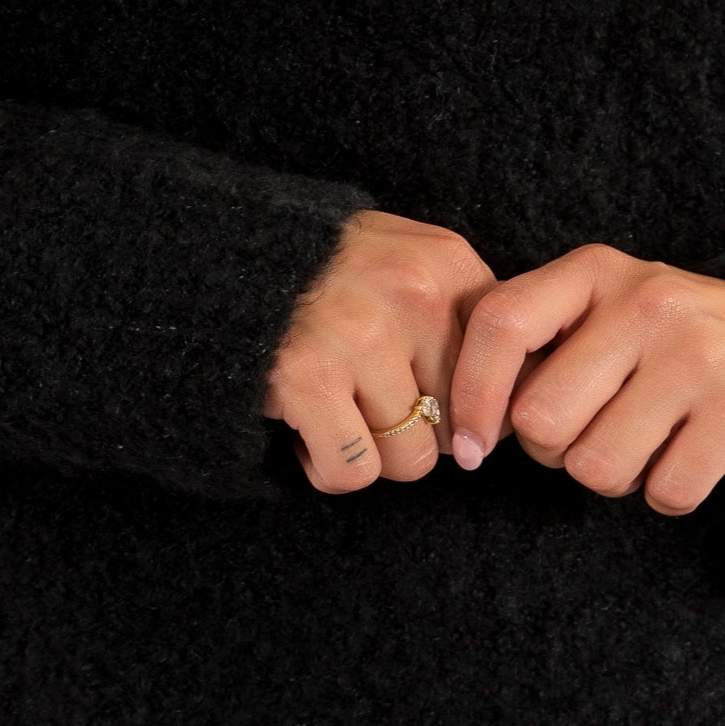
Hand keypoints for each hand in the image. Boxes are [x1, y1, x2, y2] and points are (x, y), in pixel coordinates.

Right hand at [266, 209, 495, 493]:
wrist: (214, 253)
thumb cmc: (320, 275)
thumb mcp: (404, 261)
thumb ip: (459, 315)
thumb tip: (510, 412)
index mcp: (446, 262)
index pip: (506, 373)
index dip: (472, 406)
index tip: (438, 407)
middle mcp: (413, 294)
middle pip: (459, 424)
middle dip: (415, 430)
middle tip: (367, 400)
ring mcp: (360, 335)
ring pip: (411, 460)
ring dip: (371, 454)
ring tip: (336, 411)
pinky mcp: (307, 378)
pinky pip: (354, 472)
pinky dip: (328, 467)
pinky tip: (308, 429)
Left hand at [449, 246, 724, 512]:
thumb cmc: (670, 339)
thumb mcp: (603, 310)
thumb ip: (536, 343)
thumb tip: (469, 426)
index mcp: (596, 271)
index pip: (500, 324)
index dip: (471, 396)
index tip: (473, 448)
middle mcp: (647, 300)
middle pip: (542, 421)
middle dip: (558, 450)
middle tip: (597, 432)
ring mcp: (701, 350)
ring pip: (598, 468)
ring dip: (617, 477)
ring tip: (648, 440)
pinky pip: (666, 492)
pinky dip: (670, 493)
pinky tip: (690, 456)